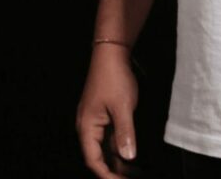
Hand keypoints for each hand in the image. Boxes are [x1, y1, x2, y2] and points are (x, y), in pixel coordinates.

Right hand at [76, 46, 138, 178]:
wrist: (111, 53)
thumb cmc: (113, 77)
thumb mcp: (123, 106)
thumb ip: (125, 133)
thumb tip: (128, 157)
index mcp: (87, 127)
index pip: (93, 160)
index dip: (106, 174)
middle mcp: (88, 127)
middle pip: (98, 156)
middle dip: (113, 170)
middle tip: (130, 178)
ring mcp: (96, 121)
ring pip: (105, 148)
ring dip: (118, 160)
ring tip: (133, 172)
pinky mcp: (104, 115)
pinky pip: (110, 137)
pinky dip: (119, 147)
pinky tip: (131, 154)